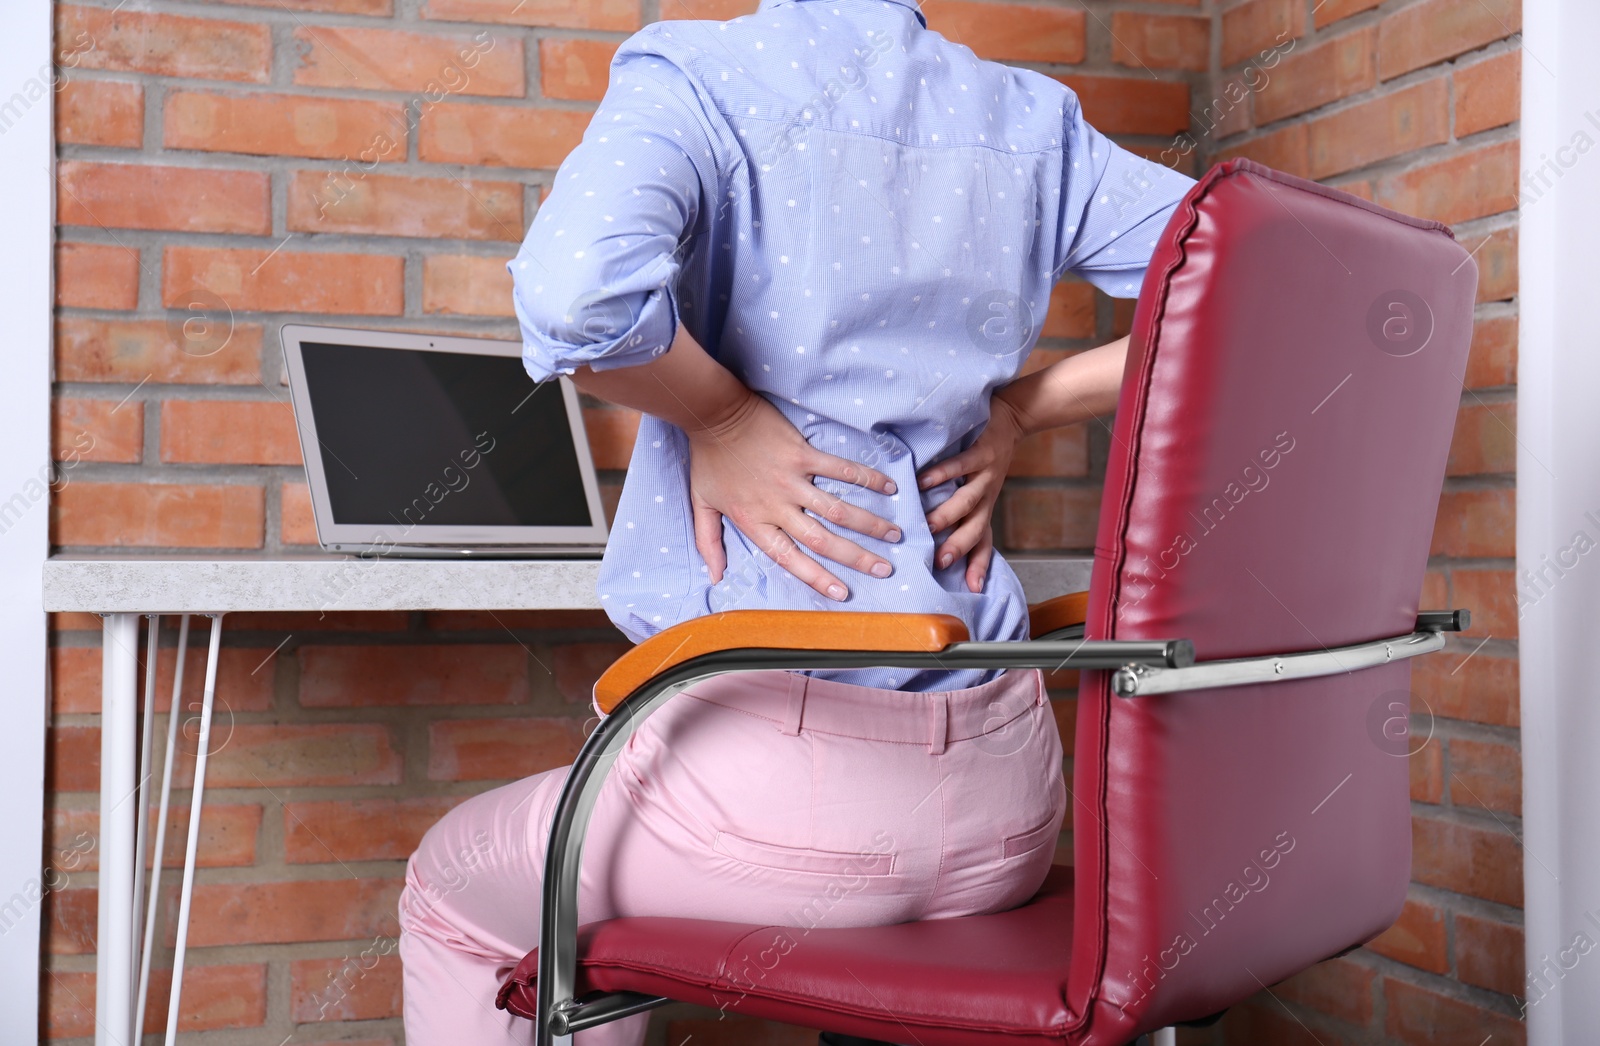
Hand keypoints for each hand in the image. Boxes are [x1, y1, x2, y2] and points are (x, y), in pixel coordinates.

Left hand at [686, 389, 901, 601]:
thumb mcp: (701, 504)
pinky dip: (867, 478)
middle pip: (823, 539)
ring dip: (870, 523)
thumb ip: (708, 542)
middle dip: (857, 558)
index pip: (789, 558)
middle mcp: (777, 506)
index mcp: (754, 522)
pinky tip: (889, 487)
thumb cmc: (707, 459)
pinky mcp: (803, 453)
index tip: (842, 593)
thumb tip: (714, 577)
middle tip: (884, 569)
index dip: (817, 577)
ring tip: (895, 534)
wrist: (713, 413)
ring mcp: (793, 479)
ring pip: (838, 509)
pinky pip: (841, 469)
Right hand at [916, 393, 1027, 592]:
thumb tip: (923, 529)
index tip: (970, 590)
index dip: (978, 566)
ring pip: (967, 501)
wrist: (1012, 417)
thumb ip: (954, 506)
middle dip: (959, 547)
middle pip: (975, 529)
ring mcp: (985, 475)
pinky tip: (923, 482)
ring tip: (927, 525)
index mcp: (984, 507)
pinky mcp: (982, 452)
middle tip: (938, 563)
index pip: (982, 543)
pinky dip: (942, 474)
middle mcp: (986, 496)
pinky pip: (961, 466)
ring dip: (948, 514)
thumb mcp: (974, 485)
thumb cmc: (984, 454)